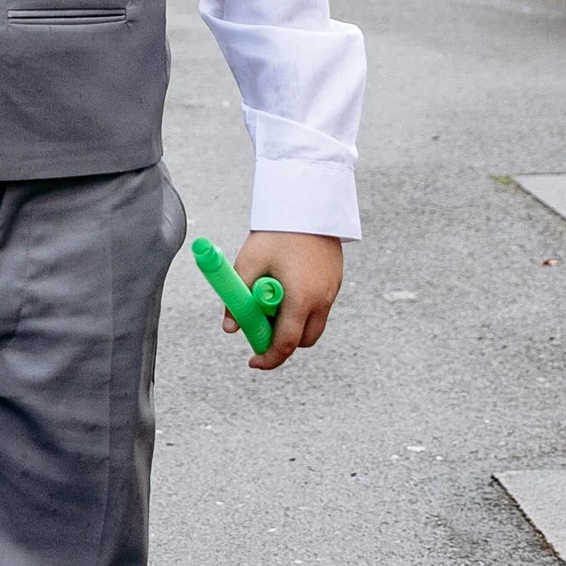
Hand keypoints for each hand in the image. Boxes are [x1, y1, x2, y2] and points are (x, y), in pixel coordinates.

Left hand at [233, 231, 341, 369]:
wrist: (307, 203)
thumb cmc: (276, 233)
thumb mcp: (248, 264)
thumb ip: (238, 298)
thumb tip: (230, 326)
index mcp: (301, 299)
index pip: (286, 344)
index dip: (268, 358)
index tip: (253, 362)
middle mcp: (322, 299)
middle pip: (303, 340)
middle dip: (281, 343)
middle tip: (260, 329)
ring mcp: (332, 290)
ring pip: (314, 325)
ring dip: (293, 325)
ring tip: (270, 302)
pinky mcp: (335, 281)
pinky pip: (320, 307)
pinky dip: (303, 309)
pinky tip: (285, 288)